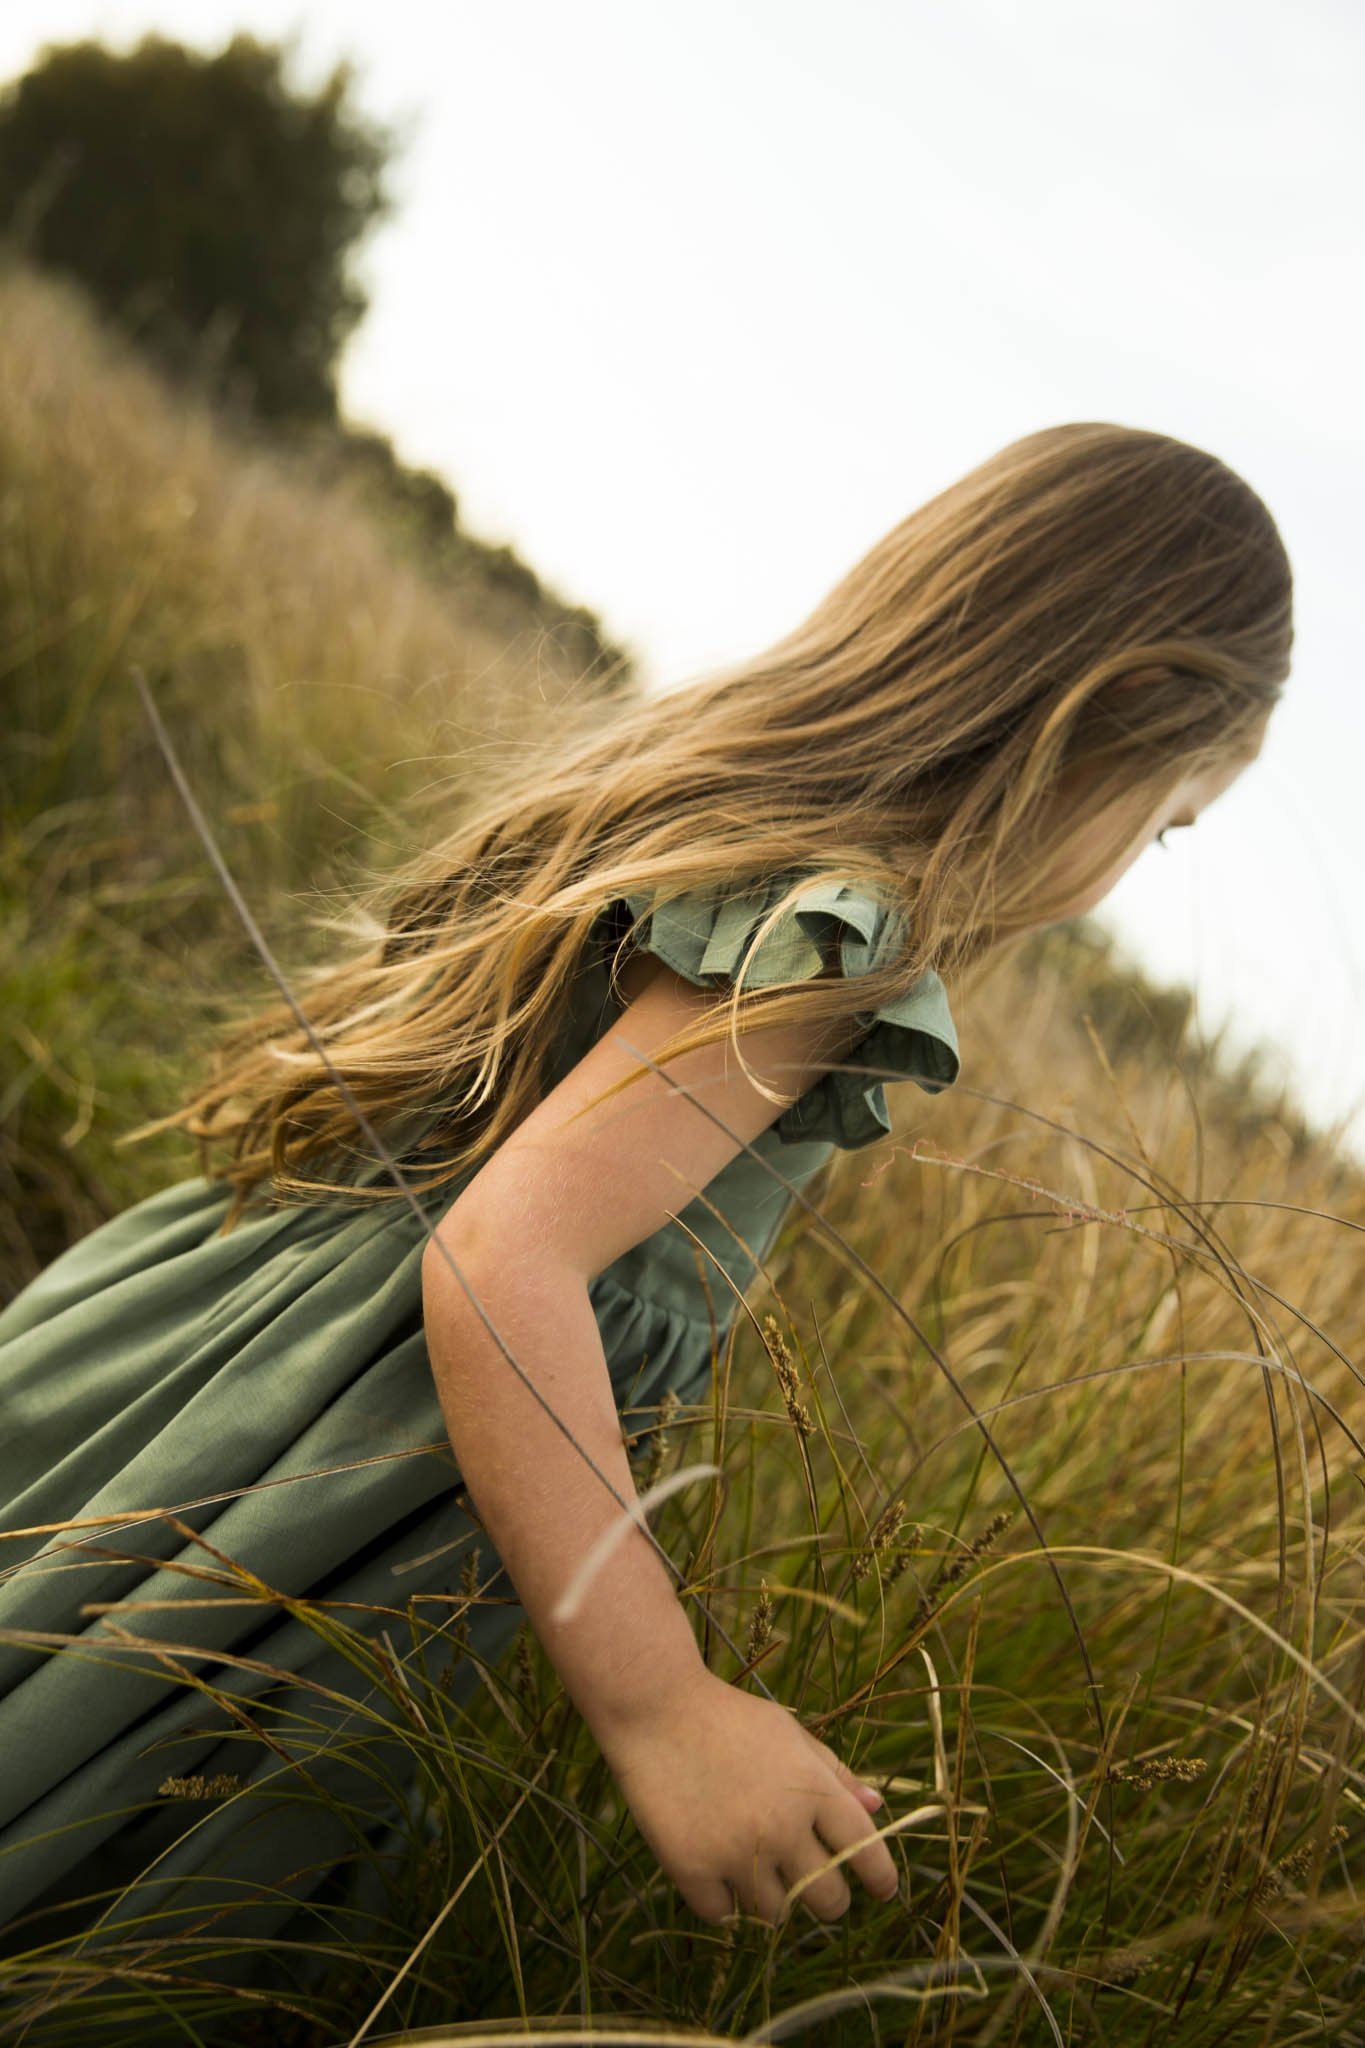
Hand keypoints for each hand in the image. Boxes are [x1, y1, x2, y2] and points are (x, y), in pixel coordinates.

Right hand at [595, 1668, 898, 1925]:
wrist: (655, 1708)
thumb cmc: (727, 1716)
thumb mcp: (788, 1732)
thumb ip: (833, 1772)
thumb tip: (877, 1807)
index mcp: (811, 1788)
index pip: (864, 1849)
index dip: (880, 1877)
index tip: (883, 1891)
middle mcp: (781, 1826)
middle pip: (827, 1899)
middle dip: (828, 1900)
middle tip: (813, 1888)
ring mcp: (736, 1851)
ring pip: (776, 1914)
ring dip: (772, 1898)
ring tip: (757, 1870)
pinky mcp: (692, 1868)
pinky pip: (724, 1915)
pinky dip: (723, 1900)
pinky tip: (717, 1871)